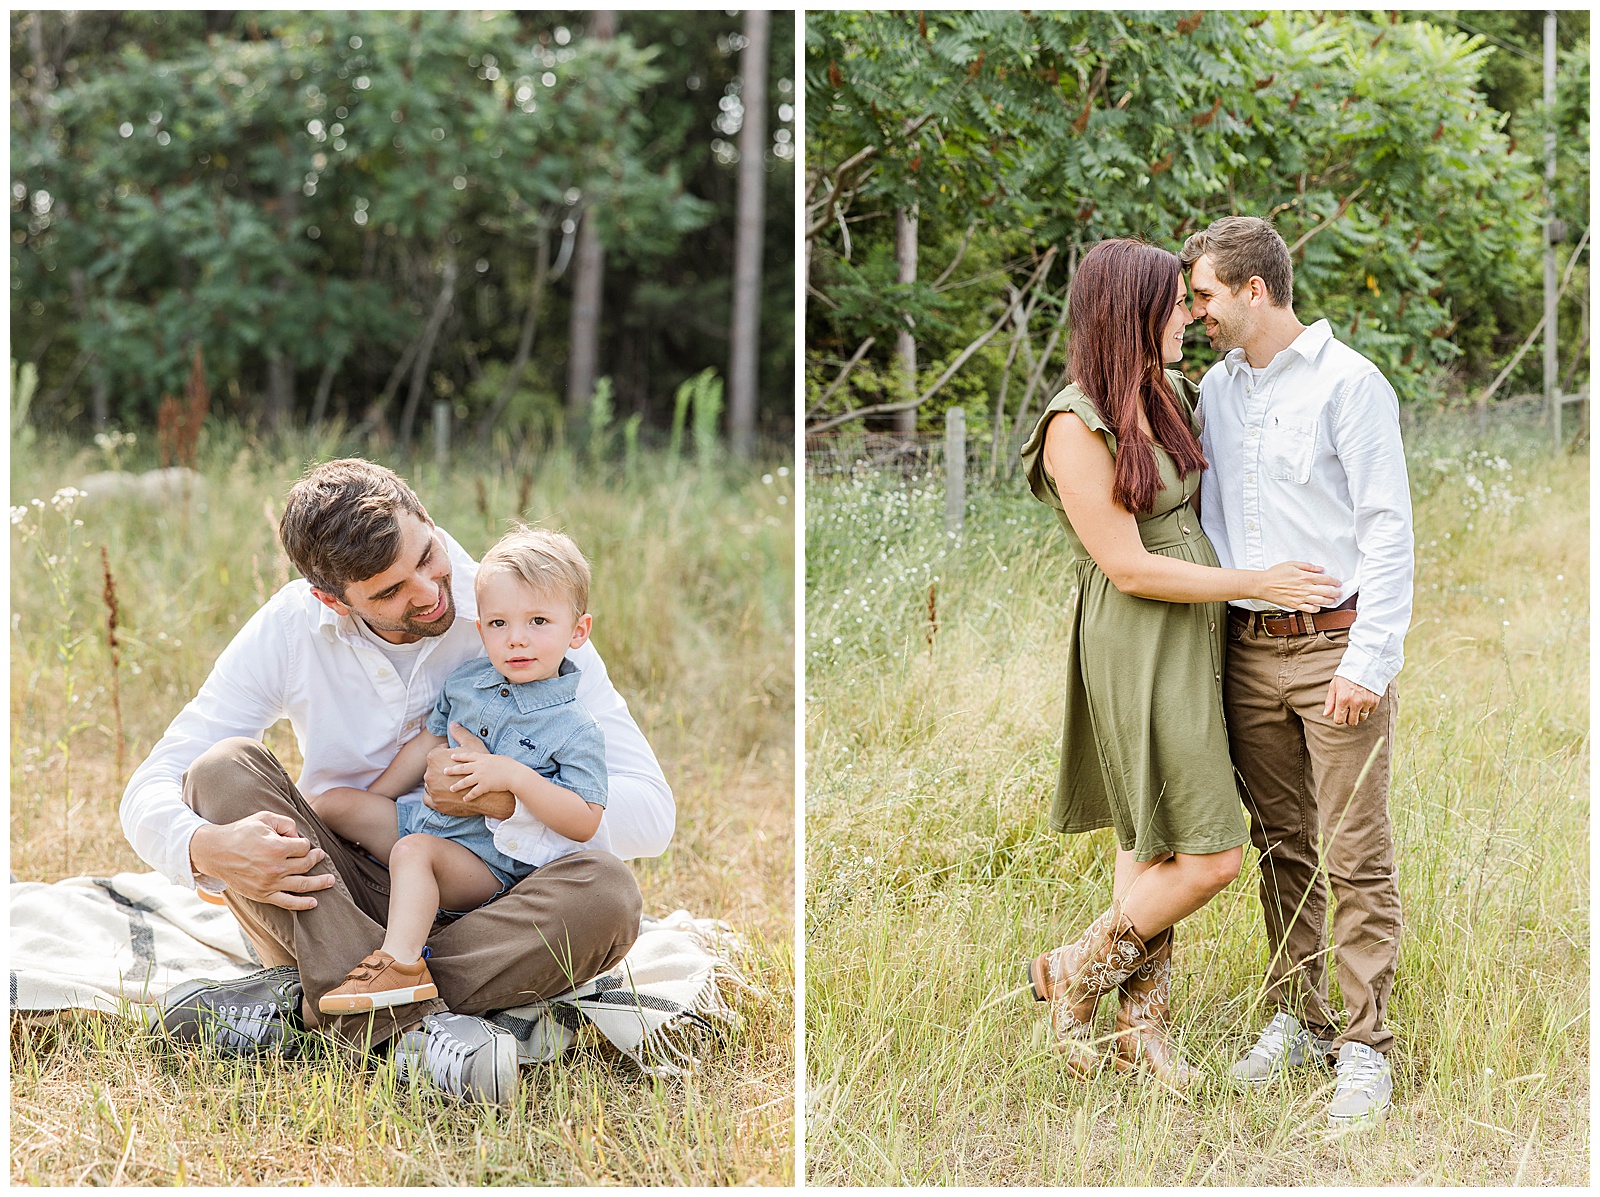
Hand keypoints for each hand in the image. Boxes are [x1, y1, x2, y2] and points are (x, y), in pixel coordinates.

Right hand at [187, 812, 334, 910]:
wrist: (215, 852)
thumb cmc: (241, 832)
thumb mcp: (264, 818)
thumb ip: (286, 823)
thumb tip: (298, 836)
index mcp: (277, 848)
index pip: (304, 847)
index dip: (304, 842)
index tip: (298, 841)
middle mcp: (275, 868)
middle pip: (306, 865)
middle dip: (316, 859)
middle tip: (320, 856)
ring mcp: (269, 884)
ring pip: (302, 885)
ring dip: (320, 883)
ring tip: (331, 881)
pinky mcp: (262, 894)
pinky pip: (287, 902)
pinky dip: (302, 904)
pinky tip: (314, 902)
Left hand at [443, 725, 531, 802]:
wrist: (515, 774)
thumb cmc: (510, 766)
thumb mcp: (498, 757)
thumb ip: (490, 759)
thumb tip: (488, 760)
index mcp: (483, 758)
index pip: (468, 756)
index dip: (459, 756)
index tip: (452, 756)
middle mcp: (479, 766)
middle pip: (462, 768)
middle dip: (452, 769)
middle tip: (444, 771)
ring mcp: (481, 776)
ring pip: (465, 781)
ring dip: (457, 785)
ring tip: (451, 789)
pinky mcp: (484, 786)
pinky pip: (474, 792)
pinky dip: (469, 796)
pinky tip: (464, 799)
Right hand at [1256, 561, 1342, 611]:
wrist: (1263, 584)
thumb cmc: (1275, 573)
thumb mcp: (1292, 564)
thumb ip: (1307, 566)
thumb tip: (1320, 569)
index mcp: (1305, 577)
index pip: (1325, 579)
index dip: (1334, 581)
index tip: (1338, 583)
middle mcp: (1305, 588)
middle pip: (1326, 592)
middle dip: (1336, 593)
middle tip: (1339, 593)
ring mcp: (1300, 598)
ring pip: (1320, 601)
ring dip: (1329, 601)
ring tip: (1333, 601)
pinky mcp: (1295, 605)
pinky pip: (1309, 609)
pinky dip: (1316, 609)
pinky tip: (1319, 607)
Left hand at [1324, 676, 1379, 726]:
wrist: (1364, 665)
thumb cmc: (1346, 676)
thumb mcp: (1334, 686)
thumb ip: (1330, 701)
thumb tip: (1326, 714)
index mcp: (1343, 699)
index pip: (1340, 720)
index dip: (1339, 718)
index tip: (1340, 713)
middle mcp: (1355, 703)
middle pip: (1352, 722)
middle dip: (1348, 718)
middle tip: (1348, 709)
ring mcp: (1366, 702)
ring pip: (1362, 718)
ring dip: (1358, 714)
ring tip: (1356, 703)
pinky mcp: (1375, 701)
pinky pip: (1370, 712)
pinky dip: (1367, 709)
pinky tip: (1363, 699)